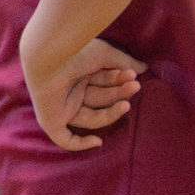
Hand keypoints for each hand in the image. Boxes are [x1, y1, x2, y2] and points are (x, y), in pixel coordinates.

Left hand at [23, 36, 144, 151]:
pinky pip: (65, 139)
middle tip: (135, 86)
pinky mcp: (51, 120)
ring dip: (111, 113)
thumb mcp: (106, 55)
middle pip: (100, 100)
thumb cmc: (77, 51)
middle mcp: (70, 89)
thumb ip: (125, 63)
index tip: (135, 75)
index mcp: (79, 72)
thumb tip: (144, 69)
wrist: (50, 56)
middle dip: (119, 94)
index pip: (104, 84)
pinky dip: (80, 144)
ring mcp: (61, 106)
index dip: (120, 81)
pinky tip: (98, 142)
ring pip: (90, 119)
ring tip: (126, 103)